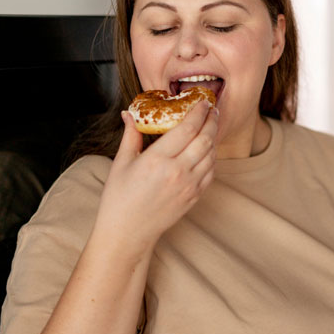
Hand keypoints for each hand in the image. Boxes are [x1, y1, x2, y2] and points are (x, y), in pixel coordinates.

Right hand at [94, 101, 218, 253]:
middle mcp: (177, 172)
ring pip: (211, 155)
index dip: (198, 112)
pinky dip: (212, 157)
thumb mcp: (121, 163)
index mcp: (157, 160)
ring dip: (214, 137)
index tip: (202, 101)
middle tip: (213, 108)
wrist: (128, 232)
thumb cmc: (120, 198)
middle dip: (212, 120)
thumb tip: (129, 114)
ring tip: (211, 125)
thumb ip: (131, 135)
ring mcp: (188, 185)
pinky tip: (207, 149)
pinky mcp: (194, 196)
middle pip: (205, 139)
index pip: (187, 129)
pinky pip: (210, 172)